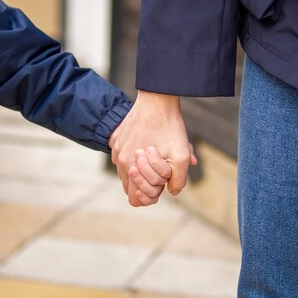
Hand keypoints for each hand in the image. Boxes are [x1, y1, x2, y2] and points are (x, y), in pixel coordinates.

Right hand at [109, 90, 196, 206]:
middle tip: (162, 169)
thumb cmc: (170, 127)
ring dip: (140, 170)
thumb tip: (171, 192)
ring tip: (156, 155)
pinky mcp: (116, 138)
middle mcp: (120, 160)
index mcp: (131, 167)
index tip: (162, 185)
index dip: (150, 196)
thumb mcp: (182, 156)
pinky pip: (122, 156)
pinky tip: (146, 145)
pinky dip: (134, 157)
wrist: (158, 98)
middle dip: (146, 183)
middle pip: (130, 186)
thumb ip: (178, 181)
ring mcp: (116, 148)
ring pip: (126, 171)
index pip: (134, 198)